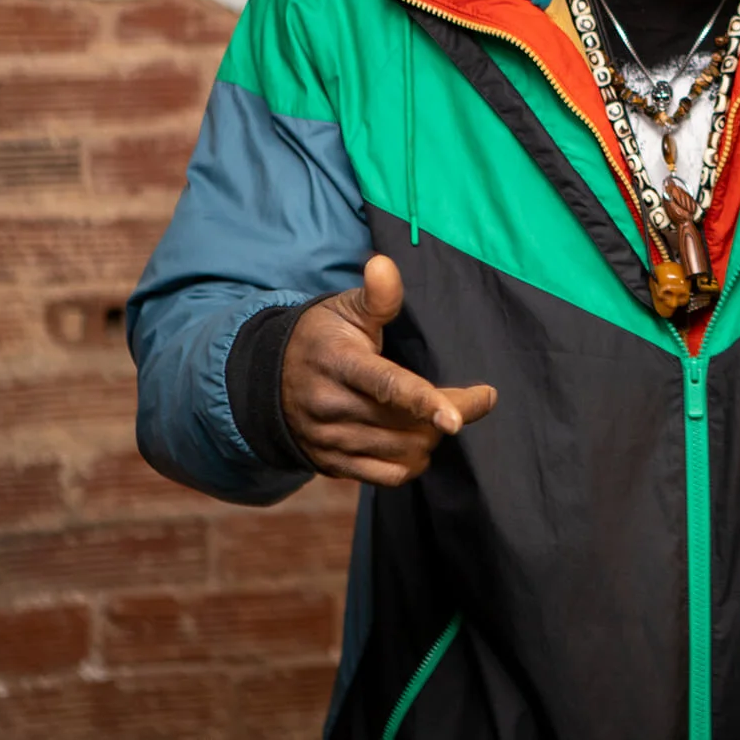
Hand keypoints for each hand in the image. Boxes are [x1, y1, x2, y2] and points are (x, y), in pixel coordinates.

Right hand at [281, 254, 496, 486]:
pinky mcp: (331, 463)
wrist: (267, 379)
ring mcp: (329, 439)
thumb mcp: (345, 309)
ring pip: (401, 451)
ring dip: (431, 436)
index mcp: (339, 363)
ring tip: (439, 416)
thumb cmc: (321, 337)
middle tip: (472, 398)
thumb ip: (376, 296)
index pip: (387, 385)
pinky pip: (387, 476)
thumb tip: (383, 264)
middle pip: (404, 422)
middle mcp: (331, 406)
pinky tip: (419, 442)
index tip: (457, 418)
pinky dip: (413, 463)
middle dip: (449, 412)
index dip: (424, 402)